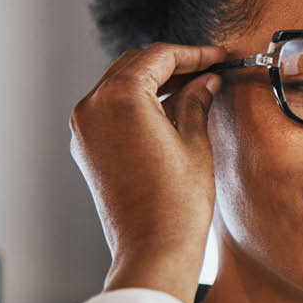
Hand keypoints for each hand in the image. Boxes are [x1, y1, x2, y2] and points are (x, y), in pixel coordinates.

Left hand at [69, 43, 225, 302]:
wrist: (154, 249)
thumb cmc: (178, 202)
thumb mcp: (195, 142)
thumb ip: (196, 101)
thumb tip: (206, 81)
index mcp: (120, 97)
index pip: (158, 57)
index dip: (194, 53)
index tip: (218, 56)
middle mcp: (93, 106)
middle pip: (134, 66)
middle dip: (173, 64)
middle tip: (209, 69)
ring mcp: (84, 128)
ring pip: (120, 85)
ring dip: (154, 82)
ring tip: (193, 88)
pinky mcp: (86, 148)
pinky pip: (111, 110)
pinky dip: (138, 103)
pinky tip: (168, 111)